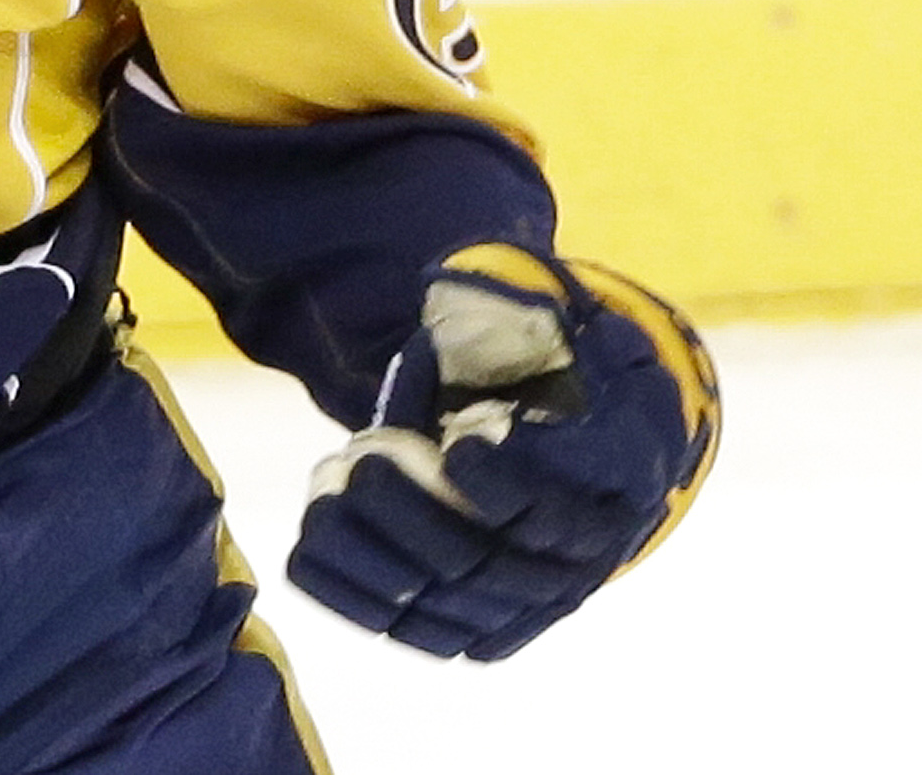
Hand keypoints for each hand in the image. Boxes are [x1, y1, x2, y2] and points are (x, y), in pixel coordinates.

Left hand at [288, 244, 719, 659]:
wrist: (571, 433)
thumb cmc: (544, 370)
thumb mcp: (550, 337)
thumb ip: (515, 324)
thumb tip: (463, 293)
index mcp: (614, 484)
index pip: (560, 504)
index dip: (508, 483)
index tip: (455, 449)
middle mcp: (581, 557)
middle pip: (492, 560)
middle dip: (417, 515)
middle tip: (362, 464)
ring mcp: (532, 600)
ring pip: (451, 599)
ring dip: (378, 557)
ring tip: (325, 505)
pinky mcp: (483, 625)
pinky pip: (421, 628)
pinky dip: (358, 597)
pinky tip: (306, 555)